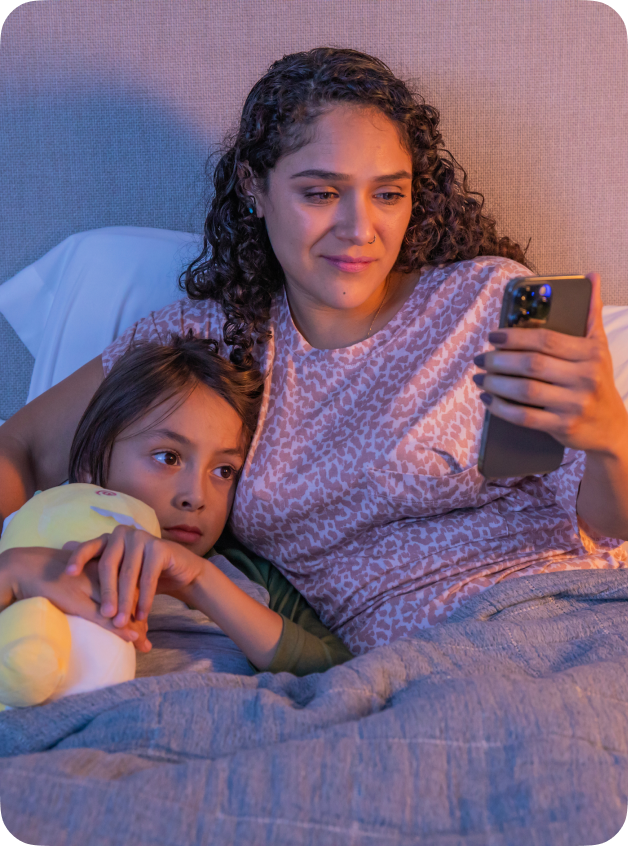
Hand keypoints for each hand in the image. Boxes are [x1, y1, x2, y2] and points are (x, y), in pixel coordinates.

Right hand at [0, 546, 149, 649]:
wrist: (25, 567)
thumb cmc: (51, 572)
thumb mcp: (77, 575)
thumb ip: (92, 584)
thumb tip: (104, 602)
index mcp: (104, 566)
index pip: (131, 586)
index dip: (140, 605)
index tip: (144, 623)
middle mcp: (102, 575)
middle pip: (131, 597)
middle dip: (141, 620)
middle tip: (148, 640)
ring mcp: (91, 587)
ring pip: (121, 608)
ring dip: (135, 627)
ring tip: (144, 644)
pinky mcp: (78, 600)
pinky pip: (103, 615)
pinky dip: (119, 627)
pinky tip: (132, 637)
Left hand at [63, 525, 204, 628]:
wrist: (180, 571)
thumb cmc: (143, 573)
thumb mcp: (119, 571)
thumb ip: (97, 564)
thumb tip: (64, 548)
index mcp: (110, 538)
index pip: (89, 547)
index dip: (78, 559)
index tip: (68, 575)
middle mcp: (124, 533)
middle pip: (109, 565)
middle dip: (107, 594)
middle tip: (105, 616)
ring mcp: (142, 537)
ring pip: (128, 574)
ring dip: (126, 601)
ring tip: (122, 623)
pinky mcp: (159, 547)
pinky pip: (148, 577)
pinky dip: (144, 599)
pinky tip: (142, 615)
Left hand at [473, 273, 627, 454]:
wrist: (612, 427)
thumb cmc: (598, 381)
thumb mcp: (599, 346)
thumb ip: (592, 313)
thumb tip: (590, 277)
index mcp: (590, 353)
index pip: (546, 340)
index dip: (515, 336)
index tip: (493, 335)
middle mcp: (585, 377)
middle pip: (532, 365)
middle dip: (499, 360)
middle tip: (480, 358)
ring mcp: (575, 404)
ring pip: (526, 391)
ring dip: (495, 384)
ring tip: (479, 378)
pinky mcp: (564, 427)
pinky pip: (525, 417)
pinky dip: (501, 409)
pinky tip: (487, 400)